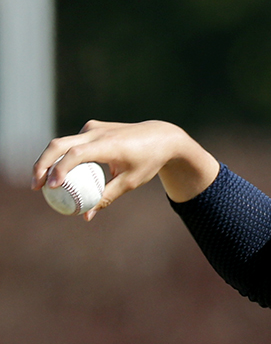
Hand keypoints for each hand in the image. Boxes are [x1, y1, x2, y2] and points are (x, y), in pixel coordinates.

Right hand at [31, 120, 218, 219]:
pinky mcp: (92, 127)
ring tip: (44, 183)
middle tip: (36, 186)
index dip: (60, 169)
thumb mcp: (130, 182)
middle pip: (59, 144)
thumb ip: (107, 197)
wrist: (160, 137)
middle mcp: (97, 132)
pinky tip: (62, 174)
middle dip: (42, 164)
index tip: (52, 187)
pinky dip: (64, 157)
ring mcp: (93, 127)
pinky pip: (73, 143)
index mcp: (108, 144)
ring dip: (49, 161)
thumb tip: (86, 216)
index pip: (76, 154)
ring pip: (63, 143)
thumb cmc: (147, 162)